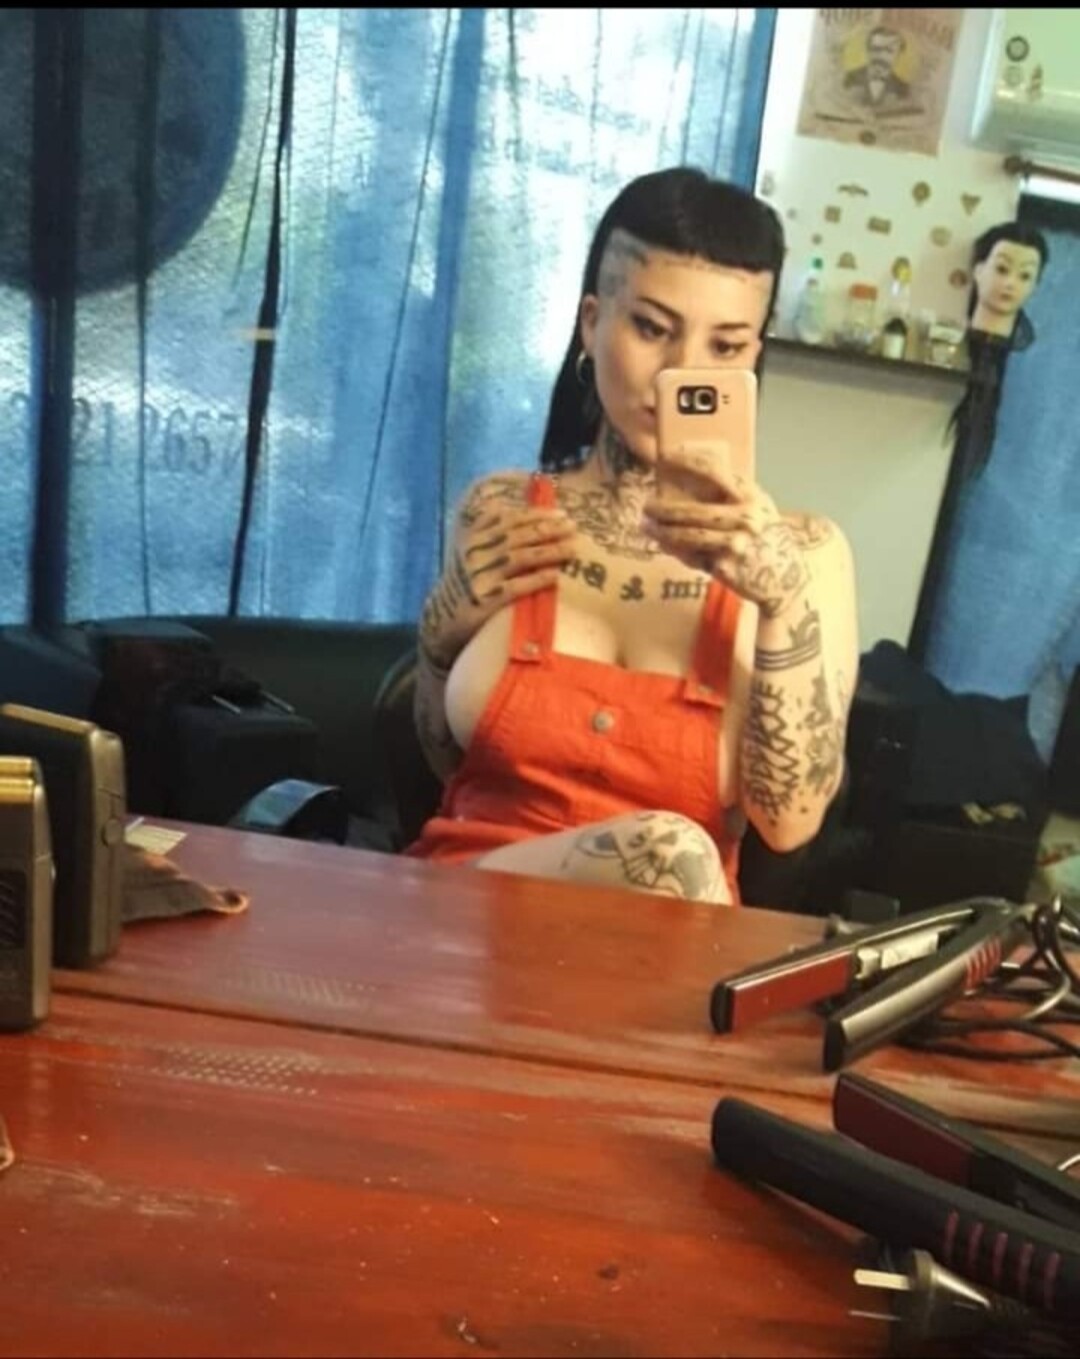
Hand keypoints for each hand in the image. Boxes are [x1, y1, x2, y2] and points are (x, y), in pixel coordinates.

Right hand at [420, 502, 575, 666]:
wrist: (442, 618)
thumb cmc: (464, 582)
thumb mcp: (468, 551)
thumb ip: (485, 529)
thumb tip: (511, 507)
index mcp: (472, 537)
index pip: (507, 519)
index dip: (536, 514)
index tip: (560, 513)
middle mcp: (475, 554)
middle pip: (518, 536)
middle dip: (548, 530)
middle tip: (573, 527)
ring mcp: (480, 577)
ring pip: (520, 558)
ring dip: (550, 551)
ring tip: (573, 549)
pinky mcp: (485, 601)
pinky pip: (515, 587)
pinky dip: (537, 579)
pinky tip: (556, 575)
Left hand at [644, 445, 809, 617]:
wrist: (786, 579)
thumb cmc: (767, 539)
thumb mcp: (758, 509)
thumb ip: (730, 496)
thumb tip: (685, 484)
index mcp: (751, 497)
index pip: (714, 471)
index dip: (686, 463)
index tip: (665, 459)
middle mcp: (744, 519)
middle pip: (693, 510)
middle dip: (664, 508)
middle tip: (647, 505)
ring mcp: (734, 544)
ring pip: (687, 536)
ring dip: (662, 531)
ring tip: (646, 525)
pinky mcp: (724, 567)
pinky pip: (691, 556)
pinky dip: (674, 550)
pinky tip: (662, 544)